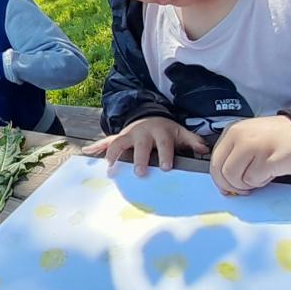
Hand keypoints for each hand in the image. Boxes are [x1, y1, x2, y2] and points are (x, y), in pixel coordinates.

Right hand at [83, 116, 209, 175]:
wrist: (149, 117)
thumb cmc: (166, 130)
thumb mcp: (180, 133)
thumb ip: (192, 141)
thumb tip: (204, 151)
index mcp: (159, 131)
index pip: (164, 144)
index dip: (165, 155)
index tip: (166, 168)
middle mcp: (142, 132)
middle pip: (140, 145)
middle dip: (139, 158)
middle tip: (140, 172)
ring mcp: (128, 135)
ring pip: (119, 143)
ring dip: (113, 154)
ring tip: (110, 167)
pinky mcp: (118, 137)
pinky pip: (105, 142)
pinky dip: (95, 148)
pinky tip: (86, 153)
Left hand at [209, 116, 290, 194]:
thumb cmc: (279, 140)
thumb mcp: (250, 140)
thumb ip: (235, 155)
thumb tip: (223, 182)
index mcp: (233, 131)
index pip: (215, 160)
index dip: (219, 179)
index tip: (227, 187)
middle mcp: (240, 137)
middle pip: (222, 171)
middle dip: (231, 185)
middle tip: (244, 188)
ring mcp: (254, 146)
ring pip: (235, 178)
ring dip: (247, 184)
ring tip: (261, 176)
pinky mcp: (268, 159)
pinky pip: (253, 180)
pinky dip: (261, 182)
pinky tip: (271, 173)